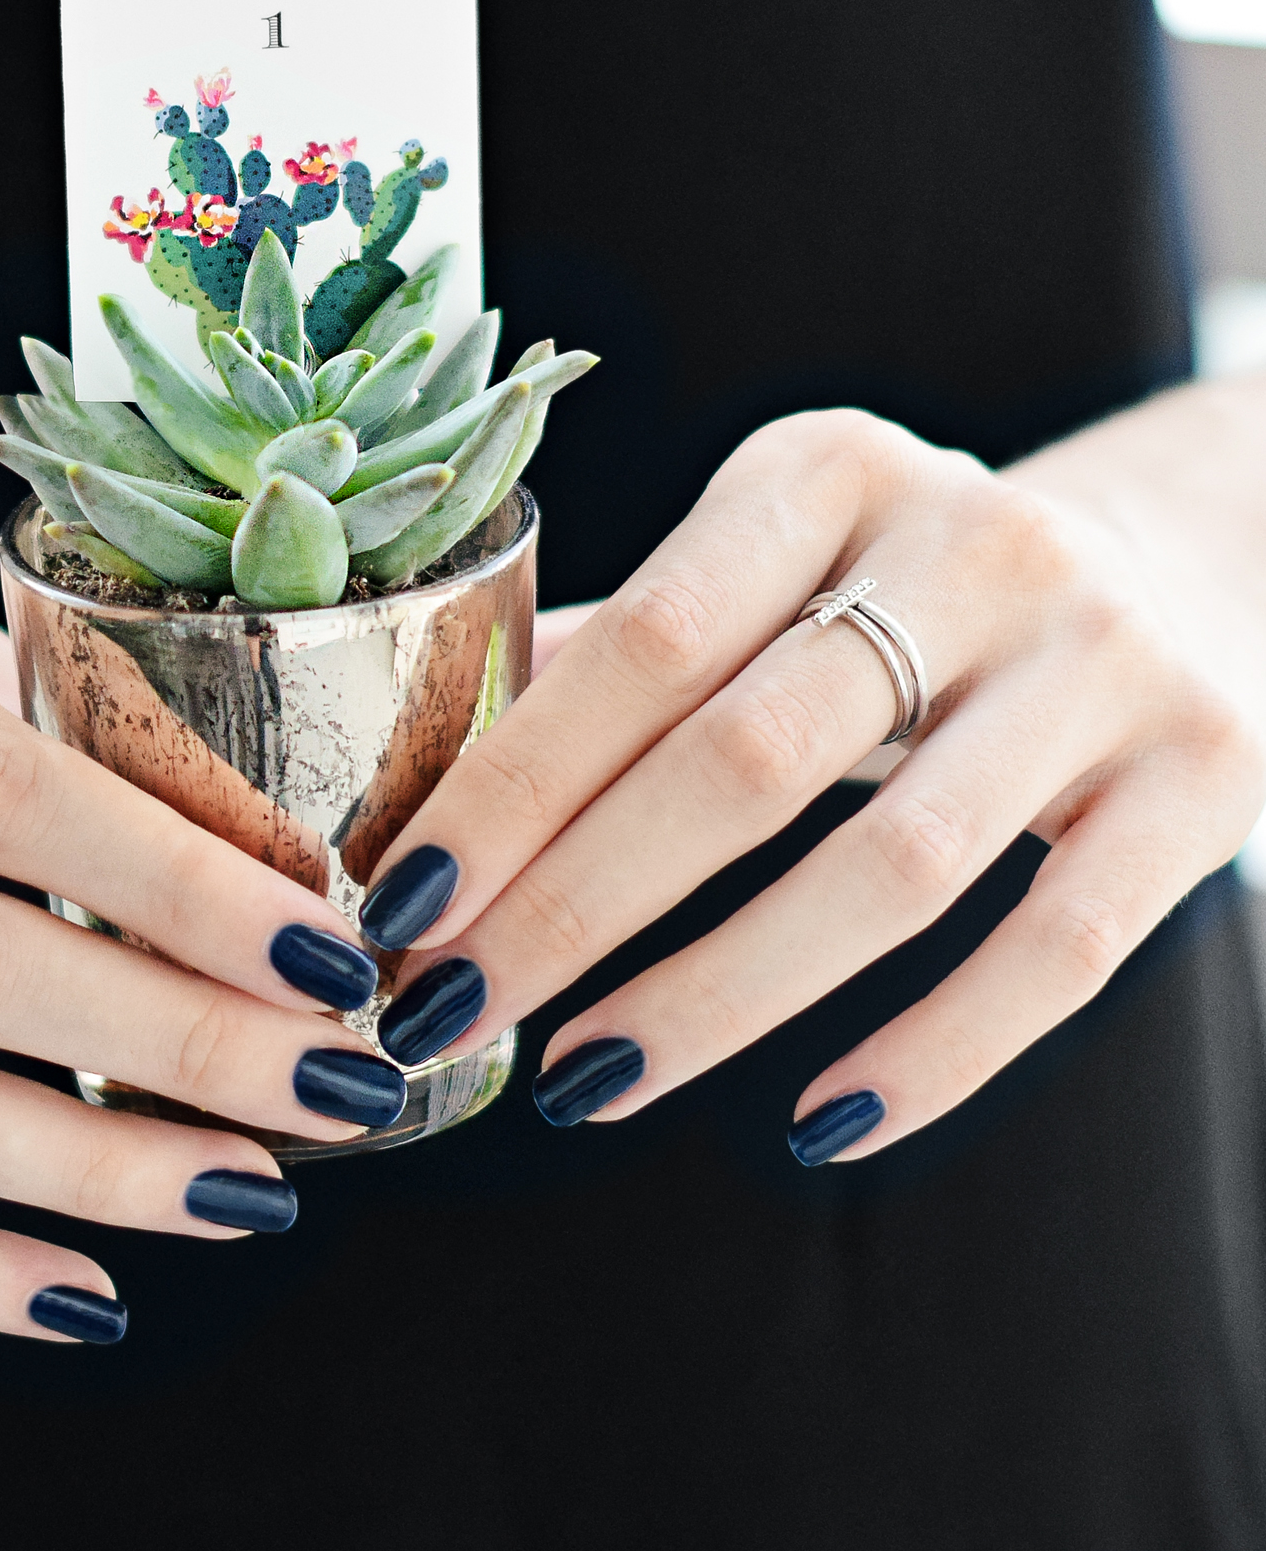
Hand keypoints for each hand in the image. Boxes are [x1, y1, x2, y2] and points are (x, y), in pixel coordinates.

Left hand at [358, 406, 1264, 1161]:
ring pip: (892, 870)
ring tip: (584, 1077)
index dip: (515, 782)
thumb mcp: (775, 558)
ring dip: (714, 996)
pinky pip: (1057, 951)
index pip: (644, 641)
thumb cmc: (903, 585)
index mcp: (825, 470)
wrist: (1176, 565)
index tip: (407, 899)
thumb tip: (433, 780)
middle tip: (448, 1009)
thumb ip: (627, 649)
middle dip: (575, 905)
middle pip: (745, 759)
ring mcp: (1100, 660)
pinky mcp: (1203, 774)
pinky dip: (932, 1054)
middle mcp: (970, 542)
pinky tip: (814, 1122)